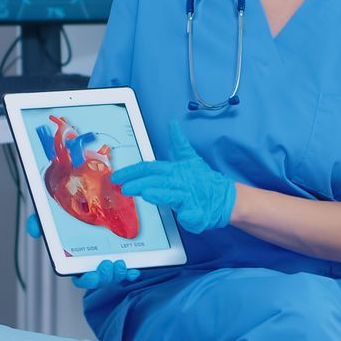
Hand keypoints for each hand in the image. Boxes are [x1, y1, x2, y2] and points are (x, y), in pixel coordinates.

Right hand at [24, 216, 141, 289]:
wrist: (89, 194)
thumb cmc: (68, 211)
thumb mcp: (50, 215)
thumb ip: (39, 221)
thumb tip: (34, 231)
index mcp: (74, 259)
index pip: (79, 276)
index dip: (86, 279)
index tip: (91, 275)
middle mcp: (91, 262)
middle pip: (98, 279)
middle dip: (104, 278)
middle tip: (108, 265)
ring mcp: (106, 259)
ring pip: (113, 274)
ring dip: (118, 273)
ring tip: (121, 263)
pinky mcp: (121, 253)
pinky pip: (127, 267)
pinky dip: (132, 270)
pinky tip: (135, 268)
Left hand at [110, 121, 236, 233]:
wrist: (224, 197)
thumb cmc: (202, 180)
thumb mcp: (190, 159)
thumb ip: (179, 143)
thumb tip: (173, 124)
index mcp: (174, 170)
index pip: (149, 168)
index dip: (132, 171)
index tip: (116, 176)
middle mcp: (179, 182)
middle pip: (158, 180)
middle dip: (140, 183)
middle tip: (124, 187)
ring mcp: (189, 198)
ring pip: (173, 195)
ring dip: (161, 194)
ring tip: (148, 194)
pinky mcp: (199, 213)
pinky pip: (194, 215)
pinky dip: (190, 216)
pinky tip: (185, 216)